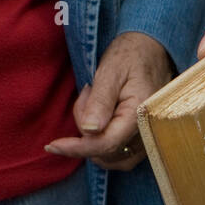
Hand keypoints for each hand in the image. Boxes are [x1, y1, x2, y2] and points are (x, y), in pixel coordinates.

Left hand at [45, 31, 172, 170]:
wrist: (152, 49)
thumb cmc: (131, 55)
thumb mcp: (111, 71)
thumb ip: (100, 102)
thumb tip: (89, 131)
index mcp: (140, 115)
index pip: (105, 144)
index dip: (77, 148)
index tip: (52, 145)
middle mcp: (147, 132)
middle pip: (105, 151)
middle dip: (85, 130)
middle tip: (88, 94)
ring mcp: (147, 138)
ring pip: (111, 156)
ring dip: (93, 135)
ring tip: (95, 101)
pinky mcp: (143, 139)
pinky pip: (118, 153)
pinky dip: (102, 139)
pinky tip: (101, 115)